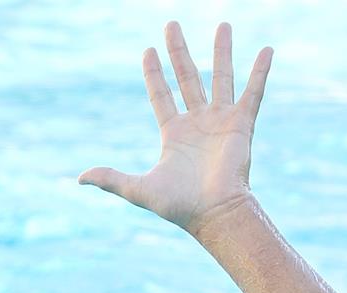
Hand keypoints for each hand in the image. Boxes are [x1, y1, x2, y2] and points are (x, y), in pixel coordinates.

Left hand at [80, 22, 272, 235]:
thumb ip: (112, 179)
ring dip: (222, 52)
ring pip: (221, 78)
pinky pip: (253, 93)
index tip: (148, 50)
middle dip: (180, 51)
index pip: (161, 95)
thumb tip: (79, 178)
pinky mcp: (242, 125)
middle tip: (172, 25)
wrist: (214, 213)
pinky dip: (260, 72)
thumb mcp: (139, 189)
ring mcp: (221, 121)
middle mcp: (198, 123)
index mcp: (174, 133)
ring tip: (223, 25)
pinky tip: (267, 51)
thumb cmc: (180, 206)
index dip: (154, 74)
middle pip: (187, 77)